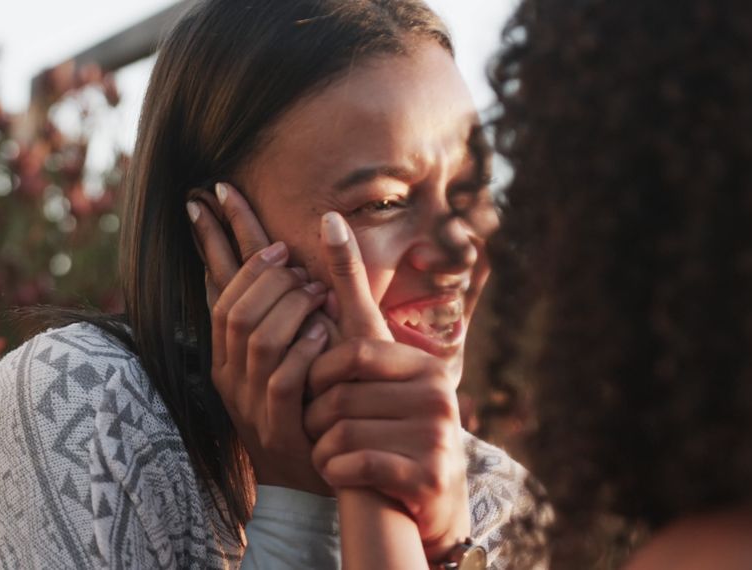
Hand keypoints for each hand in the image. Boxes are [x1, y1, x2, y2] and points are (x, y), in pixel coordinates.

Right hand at [188, 182, 330, 493]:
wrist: (303, 482)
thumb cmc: (303, 407)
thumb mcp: (285, 355)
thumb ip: (280, 311)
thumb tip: (284, 259)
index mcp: (226, 353)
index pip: (214, 289)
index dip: (217, 240)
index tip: (226, 202)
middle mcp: (230, 374)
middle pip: (235, 310)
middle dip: (265, 276)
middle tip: (295, 260)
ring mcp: (252, 402)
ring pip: (258, 338)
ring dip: (290, 306)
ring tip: (317, 291)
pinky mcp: (279, 426)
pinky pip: (285, 379)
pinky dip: (305, 349)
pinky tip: (322, 330)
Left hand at [309, 212, 471, 560]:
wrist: (424, 502)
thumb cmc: (387, 420)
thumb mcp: (372, 355)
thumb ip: (351, 292)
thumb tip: (329, 218)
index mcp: (423, 363)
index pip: (353, 351)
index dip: (320, 372)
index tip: (312, 390)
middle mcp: (439, 394)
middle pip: (341, 396)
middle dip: (316, 417)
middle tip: (316, 429)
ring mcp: (437, 437)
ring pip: (341, 434)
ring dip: (321, 448)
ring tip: (329, 452)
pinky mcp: (427, 477)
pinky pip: (353, 468)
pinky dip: (333, 472)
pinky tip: (337, 475)